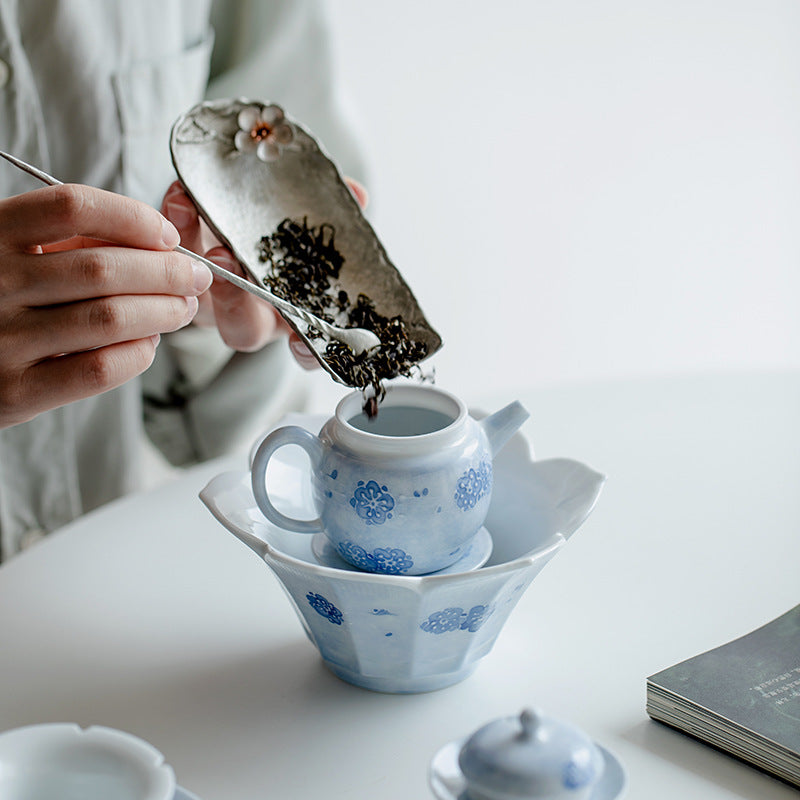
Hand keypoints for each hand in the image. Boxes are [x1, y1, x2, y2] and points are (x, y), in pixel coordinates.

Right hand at [0, 184, 211, 427]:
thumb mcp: (5, 254)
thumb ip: (61, 243)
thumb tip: (151, 244)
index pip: (72, 207)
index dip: (133, 217)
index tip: (167, 235)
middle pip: (102, 267)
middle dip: (167, 272)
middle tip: (195, 277)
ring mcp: (0, 340)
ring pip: (110, 318)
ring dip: (163, 312)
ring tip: (183, 308)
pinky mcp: (15, 392)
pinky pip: (99, 369)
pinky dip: (137, 354)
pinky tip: (148, 344)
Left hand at [161, 176, 369, 368]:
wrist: (235, 208)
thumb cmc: (281, 231)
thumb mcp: (314, 225)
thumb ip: (334, 215)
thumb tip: (357, 194)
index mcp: (289, 312)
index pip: (302, 347)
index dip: (303, 351)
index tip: (301, 341)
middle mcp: (248, 311)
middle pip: (242, 327)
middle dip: (235, 298)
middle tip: (229, 263)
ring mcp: (207, 294)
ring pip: (196, 295)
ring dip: (193, 256)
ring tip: (194, 214)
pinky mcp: (174, 264)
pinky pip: (166, 256)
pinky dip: (174, 222)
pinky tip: (179, 194)